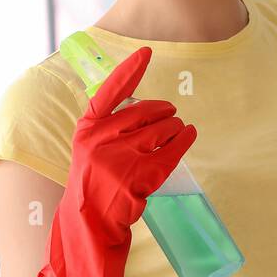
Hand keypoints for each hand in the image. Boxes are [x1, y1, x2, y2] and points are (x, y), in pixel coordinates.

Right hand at [37, 46, 196, 276]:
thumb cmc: (95, 185)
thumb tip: (143, 103)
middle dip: (163, 111)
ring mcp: (118, 160)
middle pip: (145, 112)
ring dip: (175, 127)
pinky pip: (171, 151)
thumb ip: (109, 127)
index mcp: (86, 129)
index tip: (147, 51)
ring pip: (161, 130)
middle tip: (171, 114)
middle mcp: (99, 141)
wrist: (88, 226)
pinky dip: (184, 141)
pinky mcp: (136, 179)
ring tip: (178, 130)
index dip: (130, 70)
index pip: (110, 91)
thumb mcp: (91, 150)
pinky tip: (189, 135)